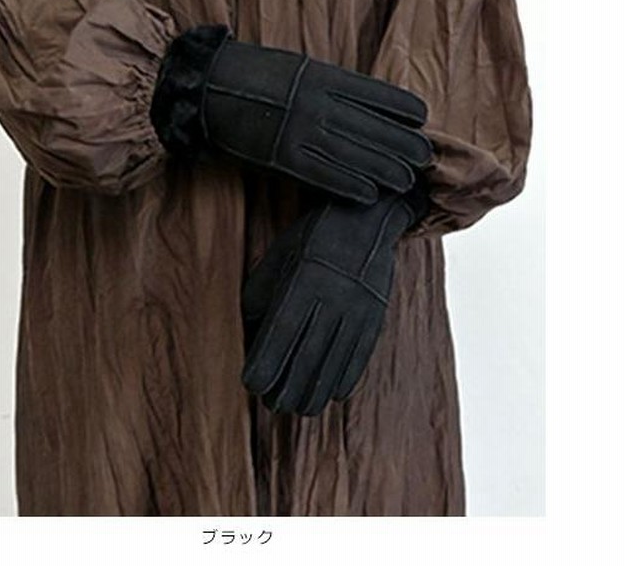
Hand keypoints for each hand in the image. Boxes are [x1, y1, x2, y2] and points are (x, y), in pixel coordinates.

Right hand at [150, 25, 431, 203]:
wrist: (210, 86)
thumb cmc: (254, 75)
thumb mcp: (299, 69)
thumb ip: (330, 85)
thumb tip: (361, 104)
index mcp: (325, 77)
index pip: (378, 96)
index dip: (404, 111)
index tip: (421, 121)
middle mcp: (320, 103)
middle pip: (375, 129)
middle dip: (404, 146)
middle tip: (424, 159)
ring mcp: (302, 131)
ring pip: (356, 155)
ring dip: (385, 170)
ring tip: (406, 181)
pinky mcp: (283, 156)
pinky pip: (324, 175)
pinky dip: (350, 185)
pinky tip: (370, 194)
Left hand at [241, 184, 429, 415]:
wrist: (368, 218)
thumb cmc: (312, 236)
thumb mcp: (280, 254)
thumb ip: (261, 293)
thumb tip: (248, 334)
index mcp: (304, 280)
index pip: (281, 333)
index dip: (266, 364)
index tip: (251, 383)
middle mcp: (334, 298)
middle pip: (307, 357)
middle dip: (287, 388)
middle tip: (271, 404)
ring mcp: (359, 310)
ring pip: (334, 364)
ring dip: (313, 392)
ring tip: (296, 407)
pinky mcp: (376, 317)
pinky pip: (359, 358)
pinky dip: (343, 380)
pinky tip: (329, 394)